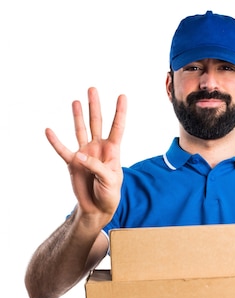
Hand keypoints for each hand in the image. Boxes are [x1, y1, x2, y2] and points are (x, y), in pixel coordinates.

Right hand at [45, 87, 126, 222]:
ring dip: (78, 116)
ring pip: (81, 130)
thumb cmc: (110, 194)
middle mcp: (98, 148)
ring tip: (76, 101)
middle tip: (92, 89)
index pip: (117, 128)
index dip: (120, 112)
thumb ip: (96, 166)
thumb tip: (79, 155)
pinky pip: (63, 150)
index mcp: (113, 151)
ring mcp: (85, 154)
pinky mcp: (73, 163)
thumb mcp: (110, 180)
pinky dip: (55, 142)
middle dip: (95, 106)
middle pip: (97, 123)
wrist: (98, 208)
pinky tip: (49, 131)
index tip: (122, 96)